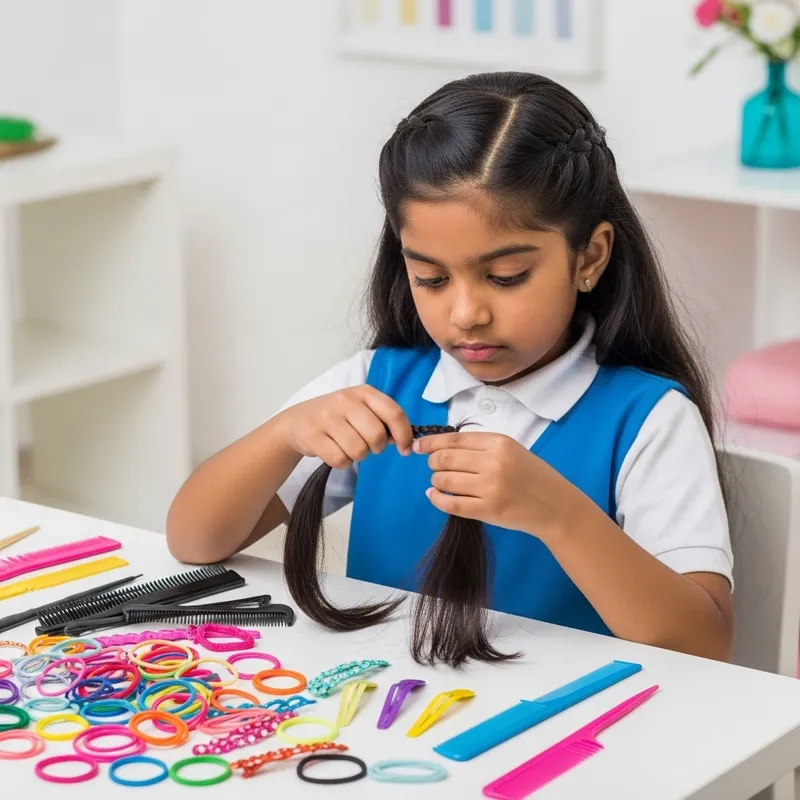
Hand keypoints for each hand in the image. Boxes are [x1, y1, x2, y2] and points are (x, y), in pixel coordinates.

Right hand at [277, 385, 413, 468]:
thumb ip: (382, 419)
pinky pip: (340, 460)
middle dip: (377, 447)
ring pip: (359, 450)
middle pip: (376, 435)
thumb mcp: (360, 408)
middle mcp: (345, 400)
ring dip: (358, 456)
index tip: (405, 449)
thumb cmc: (337, 417)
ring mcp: (327, 417)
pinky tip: (336, 452)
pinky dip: (342, 462)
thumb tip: (405, 441)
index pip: (394, 412)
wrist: (297, 422)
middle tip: (368, 446)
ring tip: (349, 447)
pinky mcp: (313, 436)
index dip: (404, 434)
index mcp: (363, 392)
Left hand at [412, 430, 585, 539]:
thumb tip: (440, 446)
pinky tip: (435, 496)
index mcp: (498, 443)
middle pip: (445, 459)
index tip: (418, 446)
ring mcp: (491, 487)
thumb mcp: (511, 449)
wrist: (555, 505)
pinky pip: (451, 504)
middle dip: (432, 463)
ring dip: (436, 482)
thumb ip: (480, 446)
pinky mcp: (488, 510)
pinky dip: (437, 499)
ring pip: (444, 481)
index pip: (453, 440)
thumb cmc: (531, 475)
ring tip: (441, 483)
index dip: (430, 443)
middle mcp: (493, 463)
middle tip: (434, 467)